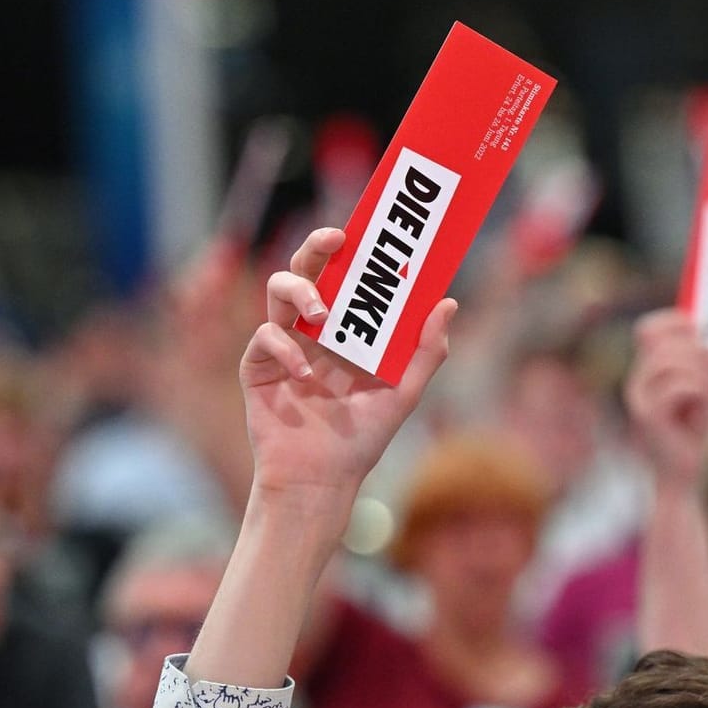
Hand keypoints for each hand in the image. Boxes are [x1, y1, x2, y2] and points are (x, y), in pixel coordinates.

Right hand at [241, 227, 454, 496]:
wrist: (320, 479)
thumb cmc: (361, 440)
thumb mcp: (403, 393)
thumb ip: (427, 351)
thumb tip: (448, 302)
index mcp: (346, 329)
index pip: (347, 276)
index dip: (355, 250)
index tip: (370, 228)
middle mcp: (313, 329)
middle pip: (308, 269)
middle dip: (318, 246)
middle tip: (337, 239)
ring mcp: (284, 345)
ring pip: (279, 290)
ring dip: (300, 290)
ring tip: (322, 313)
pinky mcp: (259, 367)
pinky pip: (265, 338)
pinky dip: (284, 349)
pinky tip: (302, 375)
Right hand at [626, 309, 707, 486]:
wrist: (689, 475)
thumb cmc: (701, 431)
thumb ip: (706, 360)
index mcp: (648, 370)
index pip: (649, 329)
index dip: (675, 321)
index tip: (704, 328)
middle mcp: (638, 381)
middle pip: (659, 339)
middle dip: (697, 346)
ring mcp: (639, 398)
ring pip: (669, 359)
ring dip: (702, 370)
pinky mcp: (647, 416)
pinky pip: (679, 386)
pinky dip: (700, 391)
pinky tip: (705, 407)